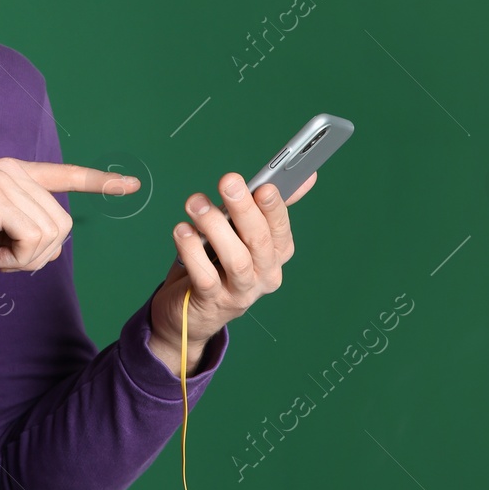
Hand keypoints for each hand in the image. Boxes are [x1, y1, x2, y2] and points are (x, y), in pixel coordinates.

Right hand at [0, 159, 139, 271]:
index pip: (62, 174)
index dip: (97, 181)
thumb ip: (14, 231)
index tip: (129, 184)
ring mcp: (4, 178)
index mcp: (10, 174)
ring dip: (26, 259)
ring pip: (51, 233)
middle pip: (61, 224)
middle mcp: (12, 170)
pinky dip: (17, 259)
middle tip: (2, 260)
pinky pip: (33, 237)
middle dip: (38, 255)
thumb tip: (41, 248)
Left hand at [148, 171, 316, 375]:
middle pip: (259, 241)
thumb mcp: (243, 234)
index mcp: (275, 254)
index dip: (274, 208)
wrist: (190, 313)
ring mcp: (239, 292)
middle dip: (245, 209)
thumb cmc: (218, 263)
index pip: (280, 229)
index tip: (265, 186)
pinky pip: (205, 276)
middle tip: (228, 182)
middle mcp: (263, 275)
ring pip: (236, 259)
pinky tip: (181, 231)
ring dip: (215, 226)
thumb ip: (266, 207)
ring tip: (195, 203)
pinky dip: (192, 251)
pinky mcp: (211, 302)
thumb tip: (307, 177)